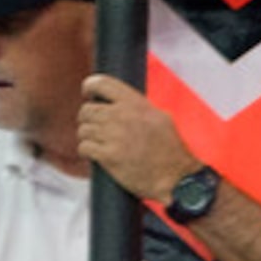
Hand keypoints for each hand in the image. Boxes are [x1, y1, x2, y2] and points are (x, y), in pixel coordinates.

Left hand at [75, 75, 200, 203]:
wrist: (177, 176)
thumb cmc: (171, 150)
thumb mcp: (160, 117)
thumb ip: (139, 107)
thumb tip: (120, 102)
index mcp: (135, 103)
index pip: (102, 83)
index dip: (90, 87)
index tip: (88, 94)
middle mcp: (122, 116)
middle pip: (87, 109)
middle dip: (87, 119)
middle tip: (93, 126)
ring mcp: (114, 136)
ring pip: (83, 129)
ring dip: (87, 136)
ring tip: (96, 142)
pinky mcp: (109, 156)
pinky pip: (84, 148)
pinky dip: (86, 151)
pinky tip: (94, 154)